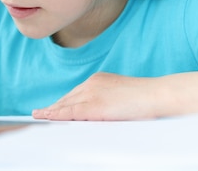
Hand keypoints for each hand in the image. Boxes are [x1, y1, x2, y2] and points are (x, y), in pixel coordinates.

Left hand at [32, 72, 159, 120]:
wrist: (158, 95)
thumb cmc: (147, 100)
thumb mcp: (122, 97)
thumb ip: (106, 102)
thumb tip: (97, 114)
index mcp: (99, 79)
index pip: (76, 93)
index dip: (63, 101)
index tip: (52, 107)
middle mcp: (92, 83)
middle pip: (67, 98)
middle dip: (54, 107)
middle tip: (40, 114)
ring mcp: (92, 93)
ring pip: (65, 104)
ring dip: (52, 111)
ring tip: (39, 117)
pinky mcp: (93, 106)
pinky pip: (68, 112)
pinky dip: (55, 115)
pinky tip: (46, 117)